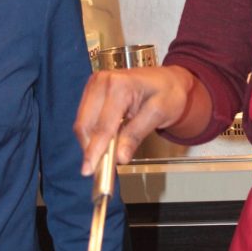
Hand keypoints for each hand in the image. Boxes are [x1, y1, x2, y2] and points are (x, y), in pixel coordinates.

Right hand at [74, 65, 195, 174]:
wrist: (168, 79)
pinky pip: (86, 118)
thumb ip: (136, 134)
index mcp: (120, 85)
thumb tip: (120, 158)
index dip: (95, 150)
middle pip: (86, 124)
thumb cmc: (168, 93)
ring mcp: (95, 84)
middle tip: (98, 171)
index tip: (89, 171)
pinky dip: (92, 134)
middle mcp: (102, 81)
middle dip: (90, 149)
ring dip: (89, 143)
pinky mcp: (92, 90)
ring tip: (103, 159)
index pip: (103, 125)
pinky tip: (103, 144)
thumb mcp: (159, 114)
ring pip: (83, 123)